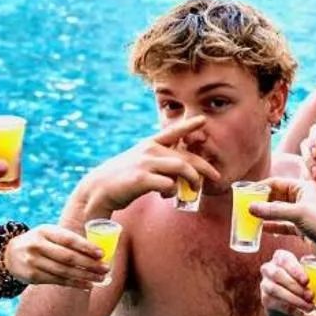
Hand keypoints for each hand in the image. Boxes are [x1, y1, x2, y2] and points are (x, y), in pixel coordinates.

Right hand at [4, 225, 108, 288]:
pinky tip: (87, 285)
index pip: (68, 239)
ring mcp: (33, 261)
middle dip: (89, 264)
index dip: (86, 247)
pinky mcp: (32, 276)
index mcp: (45, 231)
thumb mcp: (48, 234)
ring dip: (84, 276)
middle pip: (68, 257)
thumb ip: (67, 240)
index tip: (102, 254)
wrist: (9, 254)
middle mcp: (38, 245)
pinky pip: (57, 281)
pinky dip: (74, 284)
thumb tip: (97, 252)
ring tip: (99, 279)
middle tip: (106, 269)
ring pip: (64, 271)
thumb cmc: (38, 242)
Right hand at [78, 116, 220, 214]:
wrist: (99, 189)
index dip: (189, 126)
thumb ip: (159, 165)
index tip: (204, 120)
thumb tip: (180, 177)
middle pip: (185, 157)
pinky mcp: (142, 179)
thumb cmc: (123, 179)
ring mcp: (145, 164)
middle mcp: (149, 151)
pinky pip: (168, 184)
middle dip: (204, 167)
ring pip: (181, 167)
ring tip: (195, 189)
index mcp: (149, 144)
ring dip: (193, 179)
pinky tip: (165, 196)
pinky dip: (173, 192)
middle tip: (215, 176)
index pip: (173, 132)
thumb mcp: (140, 164)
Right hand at [249, 178, 315, 265]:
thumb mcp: (297, 213)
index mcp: (303, 187)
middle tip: (244, 207)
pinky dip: (273, 227)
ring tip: (249, 218)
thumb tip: (250, 207)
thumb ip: (273, 210)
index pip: (276, 183)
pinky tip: (262, 230)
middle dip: (261, 201)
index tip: (245, 193)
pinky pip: (283, 226)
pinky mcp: (302, 229)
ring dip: (265, 215)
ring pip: (278, 212)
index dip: (260, 187)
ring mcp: (302, 214)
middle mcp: (302, 198)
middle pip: (276, 197)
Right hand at [260, 250, 315, 315]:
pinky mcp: (266, 301)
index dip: (295, 269)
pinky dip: (295, 313)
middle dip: (295, 286)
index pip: (284, 259)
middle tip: (311, 296)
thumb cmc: (305, 287)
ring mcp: (265, 285)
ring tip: (310, 307)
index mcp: (281, 258)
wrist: (292, 308)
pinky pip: (279, 306)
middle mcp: (269, 269)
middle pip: (277, 274)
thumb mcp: (314, 280)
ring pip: (276, 290)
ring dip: (295, 300)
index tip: (307, 281)